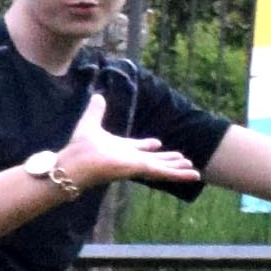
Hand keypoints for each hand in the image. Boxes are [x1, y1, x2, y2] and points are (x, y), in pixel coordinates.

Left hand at [44, 91, 201, 194]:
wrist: (77, 163)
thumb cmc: (80, 147)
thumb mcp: (90, 123)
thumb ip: (95, 111)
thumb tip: (98, 96)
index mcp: (120, 149)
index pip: (138, 147)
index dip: (147, 145)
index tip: (158, 143)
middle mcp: (130, 159)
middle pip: (154, 159)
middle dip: (168, 159)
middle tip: (183, 159)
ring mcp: (137, 165)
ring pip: (162, 167)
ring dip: (178, 168)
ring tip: (194, 169)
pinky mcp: (141, 170)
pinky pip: (164, 172)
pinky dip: (179, 174)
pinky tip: (194, 174)